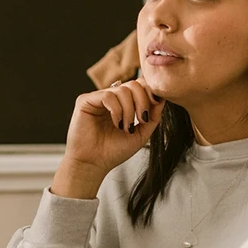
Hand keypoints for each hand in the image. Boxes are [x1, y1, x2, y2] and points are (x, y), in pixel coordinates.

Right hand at [53, 79, 165, 198]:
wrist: (93, 164)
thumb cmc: (113, 152)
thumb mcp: (141, 134)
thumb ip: (153, 116)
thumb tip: (162, 97)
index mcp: (122, 103)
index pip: (140, 86)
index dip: (150, 92)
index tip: (154, 107)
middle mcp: (110, 98)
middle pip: (134, 84)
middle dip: (143, 101)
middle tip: (142, 120)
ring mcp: (97, 98)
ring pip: (123, 90)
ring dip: (129, 110)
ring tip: (126, 128)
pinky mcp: (85, 100)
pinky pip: (108, 95)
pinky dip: (117, 110)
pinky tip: (116, 123)